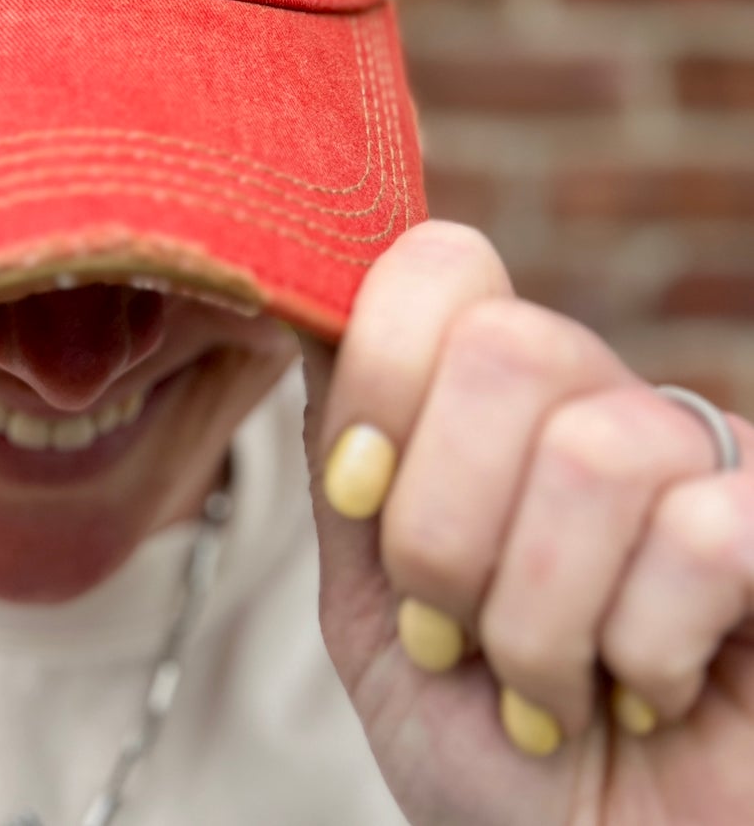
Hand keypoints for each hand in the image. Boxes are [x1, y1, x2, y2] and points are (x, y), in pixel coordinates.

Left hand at [303, 220, 753, 825]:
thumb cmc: (482, 746)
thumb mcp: (368, 601)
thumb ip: (343, 461)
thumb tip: (303, 307)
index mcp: (486, 397)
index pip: (440, 265)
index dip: (380, 373)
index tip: (359, 491)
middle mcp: (598, 401)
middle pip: (504, 347)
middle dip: (442, 523)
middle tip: (452, 622)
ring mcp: (705, 462)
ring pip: (595, 453)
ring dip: (536, 616)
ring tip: (546, 679)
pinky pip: (708, 535)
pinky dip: (642, 651)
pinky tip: (647, 690)